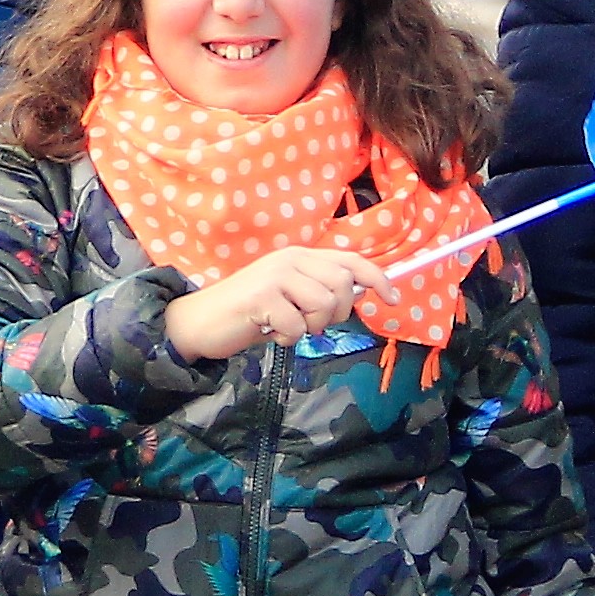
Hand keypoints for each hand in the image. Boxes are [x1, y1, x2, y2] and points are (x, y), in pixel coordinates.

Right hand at [165, 247, 391, 360]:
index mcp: (300, 256)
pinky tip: (269, 332)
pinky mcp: (262, 296)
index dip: (378, 278)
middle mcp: (290, 259)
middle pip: (343, 286)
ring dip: (309, 327)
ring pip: (323, 305)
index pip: (351, 261)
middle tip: (310, 322)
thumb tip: (364, 293)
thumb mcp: (291, 296)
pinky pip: (297, 326)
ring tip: (286, 326)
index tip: (393, 299)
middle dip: (335, 313)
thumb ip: (320, 290)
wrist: (201, 321)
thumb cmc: (250, 312)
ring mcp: (276, 275)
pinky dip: (286, 338)